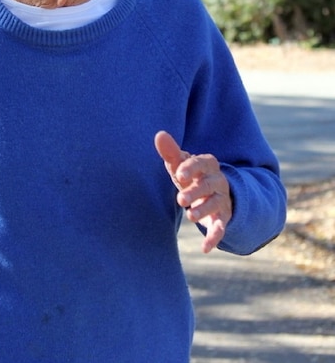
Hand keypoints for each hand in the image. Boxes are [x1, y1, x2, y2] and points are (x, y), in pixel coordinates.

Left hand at [154, 131, 232, 252]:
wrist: (213, 194)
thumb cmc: (191, 176)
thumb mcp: (181, 166)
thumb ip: (171, 152)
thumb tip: (159, 134)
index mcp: (208, 166)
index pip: (203, 163)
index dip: (191, 168)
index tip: (179, 174)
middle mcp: (218, 182)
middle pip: (209, 185)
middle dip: (196, 191)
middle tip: (180, 199)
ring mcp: (222, 200)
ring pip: (217, 204)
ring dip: (204, 210)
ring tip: (190, 216)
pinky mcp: (223, 218)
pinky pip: (222, 228)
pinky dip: (215, 237)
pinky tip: (205, 248)